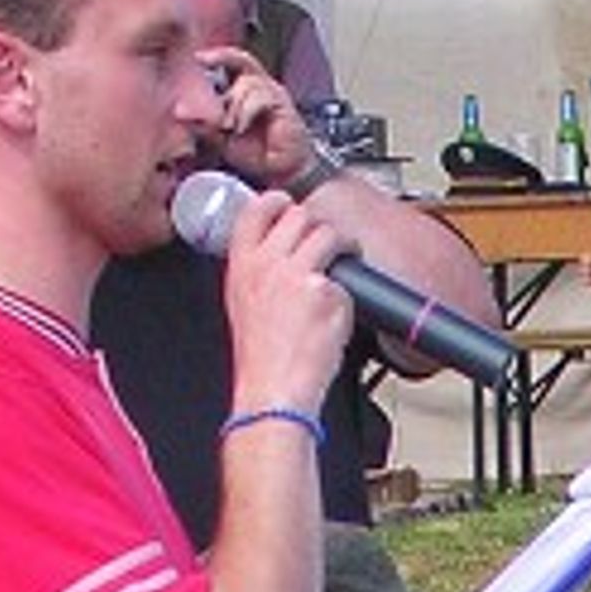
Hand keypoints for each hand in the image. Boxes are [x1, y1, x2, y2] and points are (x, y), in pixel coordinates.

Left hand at [202, 45, 315, 193]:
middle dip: (223, 74)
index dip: (218, 54)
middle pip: (241, 62)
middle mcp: (261, 85)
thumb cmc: (257, 154)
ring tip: (231, 128)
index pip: (233, 60)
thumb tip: (179, 112)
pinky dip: (246, 112)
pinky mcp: (283, 104)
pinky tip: (242, 128)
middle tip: (213, 93)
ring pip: (247, 83)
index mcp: (246, 89)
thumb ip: (203, 124)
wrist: (281, 173)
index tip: (199, 58)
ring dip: (234, 107)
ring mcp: (273, 93)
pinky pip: (259, 97)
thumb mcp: (221, 139)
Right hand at [215, 187, 353, 416]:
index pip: (256, 211)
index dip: (276, 201)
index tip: (287, 204)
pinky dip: (347, 299)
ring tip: (349, 259)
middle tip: (328, 241)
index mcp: (242, 265)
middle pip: (299, 216)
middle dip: (317, 225)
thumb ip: (256, 274)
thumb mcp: (242, 305)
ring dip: (345, 244)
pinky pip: (346, 282)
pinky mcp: (326, 292)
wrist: (274, 390)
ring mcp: (298, 275)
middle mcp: (267, 263)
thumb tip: (275, 258)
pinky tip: (337, 319)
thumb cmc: (261, 359)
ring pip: (329, 235)